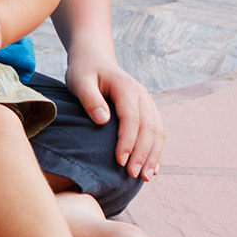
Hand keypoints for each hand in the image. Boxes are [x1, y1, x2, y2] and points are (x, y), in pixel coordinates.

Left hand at [66, 46, 164, 179]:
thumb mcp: (79, 81)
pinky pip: (157, 132)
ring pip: (157, 132)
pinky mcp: (147, 110)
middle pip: (149, 128)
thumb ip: (90, 99)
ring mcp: (147, 103)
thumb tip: (102, 120)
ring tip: (146, 177)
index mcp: (126, 87)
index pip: (132, 118)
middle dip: (143, 154)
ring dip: (153, 155)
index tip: (120, 161)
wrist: (95, 59)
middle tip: (133, 175)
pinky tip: (153, 168)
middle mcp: (142, 95)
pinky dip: (156, 150)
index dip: (127, 141)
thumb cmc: (84, 71)